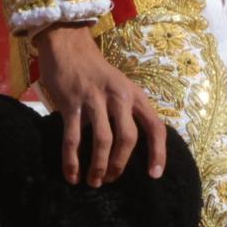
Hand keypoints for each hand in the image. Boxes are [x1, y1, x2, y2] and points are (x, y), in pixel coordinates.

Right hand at [36, 23, 166, 186]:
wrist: (68, 45)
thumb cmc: (96, 71)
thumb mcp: (121, 86)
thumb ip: (128, 110)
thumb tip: (130, 147)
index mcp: (134, 94)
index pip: (155, 126)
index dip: (158, 153)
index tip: (154, 174)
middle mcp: (118, 97)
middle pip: (128, 138)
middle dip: (120, 164)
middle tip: (112, 179)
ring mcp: (94, 99)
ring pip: (103, 141)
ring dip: (99, 167)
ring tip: (94, 181)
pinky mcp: (71, 103)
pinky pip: (73, 139)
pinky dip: (72, 161)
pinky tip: (72, 175)